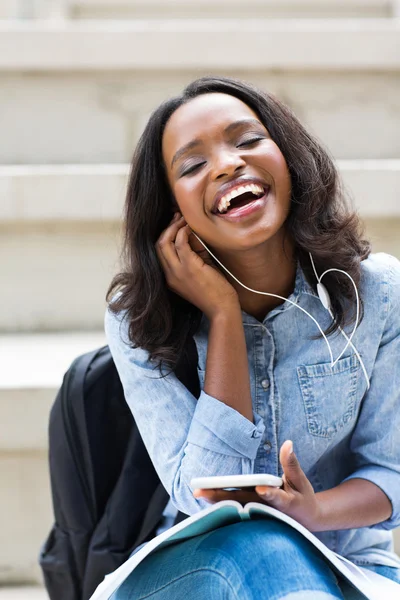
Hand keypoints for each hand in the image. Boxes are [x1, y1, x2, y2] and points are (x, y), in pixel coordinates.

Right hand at [156, 212, 238, 319]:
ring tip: (184, 219)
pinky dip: (184, 232)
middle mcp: (169, 275)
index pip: (159, 252)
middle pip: (157, 245)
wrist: (221, 310)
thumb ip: (192, 261)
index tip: (173, 225)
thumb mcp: (197, 277)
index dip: (164, 236)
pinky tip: (191, 228)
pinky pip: (180, 242)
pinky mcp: (190, 267)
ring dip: (174, 227)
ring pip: (164, 242)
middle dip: (166, 228)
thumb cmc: (214, 294)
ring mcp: (178, 271)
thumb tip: (192, 238)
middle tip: (177, 217)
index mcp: (170, 278)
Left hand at [193, 441, 321, 531]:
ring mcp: (258, 515)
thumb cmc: (302, 497)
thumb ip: (291, 463)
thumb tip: (288, 443)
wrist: (304, 521)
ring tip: (198, 492)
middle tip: (201, 492)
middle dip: (222, 498)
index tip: (261, 488)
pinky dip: (220, 505)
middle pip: (245, 502)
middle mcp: (269, 511)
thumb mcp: (300, 480)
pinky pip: (234, 509)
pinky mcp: (251, 515)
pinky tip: (204, 497)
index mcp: (287, 503)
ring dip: (217, 501)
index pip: (277, 497)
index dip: (269, 493)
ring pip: (236, 507)